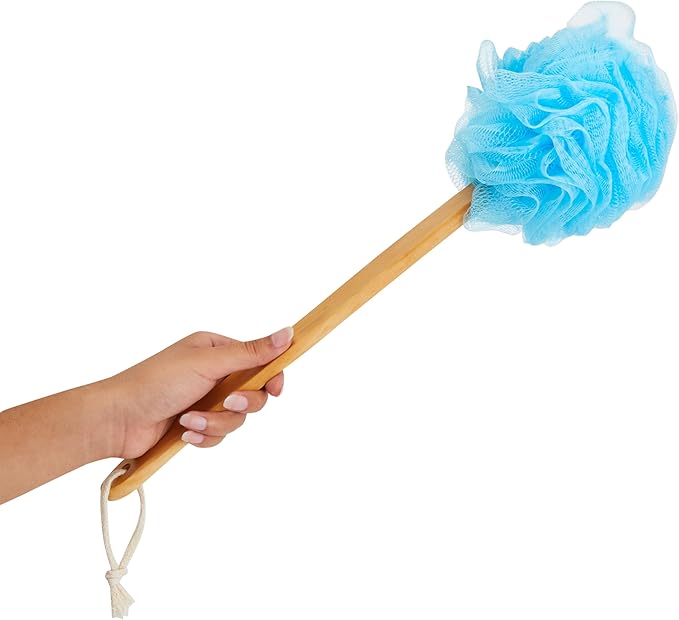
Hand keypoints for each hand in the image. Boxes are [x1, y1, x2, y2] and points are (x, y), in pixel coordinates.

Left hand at [106, 327, 292, 458]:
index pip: (259, 360)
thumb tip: (287, 333)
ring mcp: (205, 400)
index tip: (274, 389)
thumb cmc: (155, 382)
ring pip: (236, 419)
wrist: (118, 420)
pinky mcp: (196, 424)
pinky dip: (203, 436)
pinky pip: (219, 435)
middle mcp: (213, 373)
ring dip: (214, 423)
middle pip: (253, 393)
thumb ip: (251, 353)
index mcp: (216, 350)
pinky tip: (183, 432)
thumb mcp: (208, 363)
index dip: (271, 376)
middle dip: (239, 405)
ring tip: (189, 420)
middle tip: (226, 403)